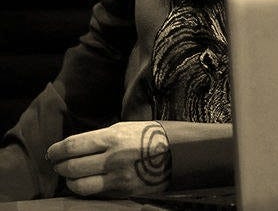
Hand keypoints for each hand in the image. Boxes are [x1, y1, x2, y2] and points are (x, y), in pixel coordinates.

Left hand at [46, 121, 171, 197]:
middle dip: (60, 166)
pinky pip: (95, 192)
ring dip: (71, 181)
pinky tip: (88, 182)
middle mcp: (113, 157)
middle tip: (59, 164)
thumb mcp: (127, 128)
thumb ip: (102, 138)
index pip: (72, 146)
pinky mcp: (124, 190)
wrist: (181, 153)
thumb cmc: (151, 136)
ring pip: (79, 185)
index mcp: (113, 136)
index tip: (52, 153)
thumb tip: (75, 148)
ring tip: (72, 176)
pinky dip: (86, 188)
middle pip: (71, 167)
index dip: (56, 151)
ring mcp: (118, 176)